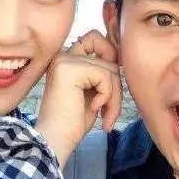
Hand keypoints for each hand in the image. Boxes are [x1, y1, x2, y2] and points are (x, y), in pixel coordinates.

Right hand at [35, 30, 121, 167]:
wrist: (56, 140)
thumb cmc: (73, 122)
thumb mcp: (94, 91)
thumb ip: (103, 71)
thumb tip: (122, 56)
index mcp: (66, 59)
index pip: (95, 38)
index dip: (110, 53)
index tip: (111, 82)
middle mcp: (63, 55)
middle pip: (109, 58)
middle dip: (116, 87)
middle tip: (109, 111)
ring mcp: (64, 60)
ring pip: (111, 69)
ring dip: (114, 97)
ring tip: (105, 116)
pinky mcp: (69, 69)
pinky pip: (105, 76)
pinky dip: (107, 96)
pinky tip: (94, 109)